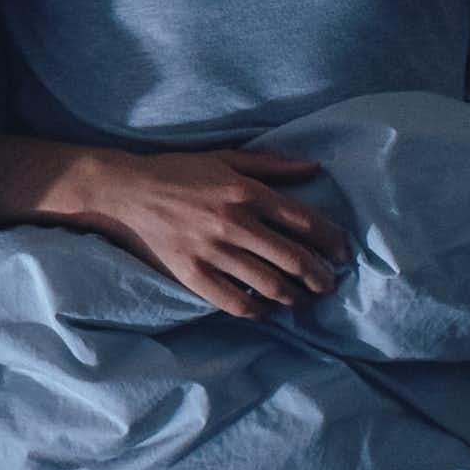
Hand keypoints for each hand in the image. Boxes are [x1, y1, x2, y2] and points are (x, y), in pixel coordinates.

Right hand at [53, 146, 351, 319]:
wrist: (126, 190)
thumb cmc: (179, 172)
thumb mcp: (225, 158)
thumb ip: (272, 165)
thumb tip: (315, 169)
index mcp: (246, 192)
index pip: (304, 222)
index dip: (332, 241)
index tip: (343, 253)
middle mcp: (233, 223)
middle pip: (294, 259)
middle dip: (320, 277)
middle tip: (329, 284)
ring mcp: (212, 251)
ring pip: (269, 285)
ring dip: (294, 297)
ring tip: (301, 299)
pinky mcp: (191, 274)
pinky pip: (235, 303)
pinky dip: (257, 311)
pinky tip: (265, 310)